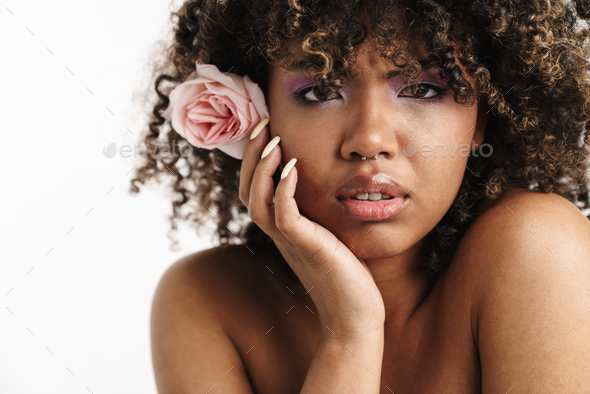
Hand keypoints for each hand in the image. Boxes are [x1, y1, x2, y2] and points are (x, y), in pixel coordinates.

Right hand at [239, 121, 385, 337]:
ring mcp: (291, 243)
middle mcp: (280, 235)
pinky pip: (285, 217)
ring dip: (262, 169)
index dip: (254, 161)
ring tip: (272, 140)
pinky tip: (291, 165)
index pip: (255, 191)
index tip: (266, 129)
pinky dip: (284, 190)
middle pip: (248, 193)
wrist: (356, 315)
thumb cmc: (347, 276)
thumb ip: (318, 216)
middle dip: (251, 157)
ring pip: (257, 203)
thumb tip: (323, 191)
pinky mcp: (308, 249)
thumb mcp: (329, 236)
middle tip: (261, 123)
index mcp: (283, 230)